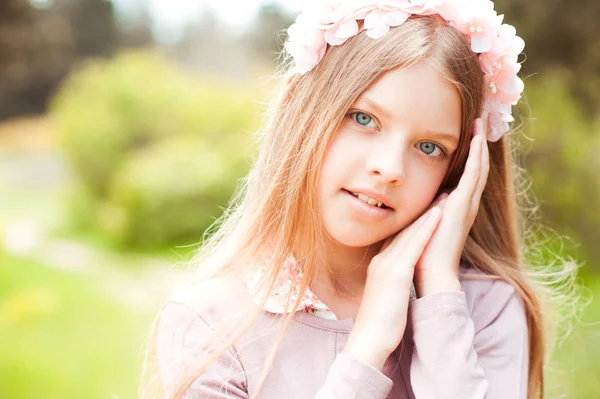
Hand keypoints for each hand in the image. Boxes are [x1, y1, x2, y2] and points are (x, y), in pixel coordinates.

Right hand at [343, 195, 446, 369]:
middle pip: (403, 230)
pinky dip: (425, 228)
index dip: (412, 223)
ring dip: (426, 213)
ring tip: (442, 197)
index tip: (426, 209)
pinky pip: (414, 245)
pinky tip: (437, 215)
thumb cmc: (378, 324)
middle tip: (436, 194)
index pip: (396, 238)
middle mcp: (381, 261)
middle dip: (420, 212)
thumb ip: (391, 284)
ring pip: (409, 233)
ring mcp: (387, 266)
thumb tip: (400, 282)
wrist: (368, 340)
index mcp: (378, 266)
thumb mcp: (385, 297)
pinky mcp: (396, 273)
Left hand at [413, 118, 489, 297]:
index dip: (469, 155)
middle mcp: (466, 204)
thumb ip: (424, 210)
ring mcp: (467, 204)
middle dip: (478, 144)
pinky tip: (478, 138)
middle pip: (477, 167)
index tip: (466, 135)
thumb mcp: (422, 223)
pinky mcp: (464, 205)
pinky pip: (474, 174)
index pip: (466, 176)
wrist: (431, 272)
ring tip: (481, 122)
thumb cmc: (422, 253)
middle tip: (479, 121)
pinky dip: (477, 155)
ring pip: (479, 167)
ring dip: (480, 144)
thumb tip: (422, 199)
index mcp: (456, 208)